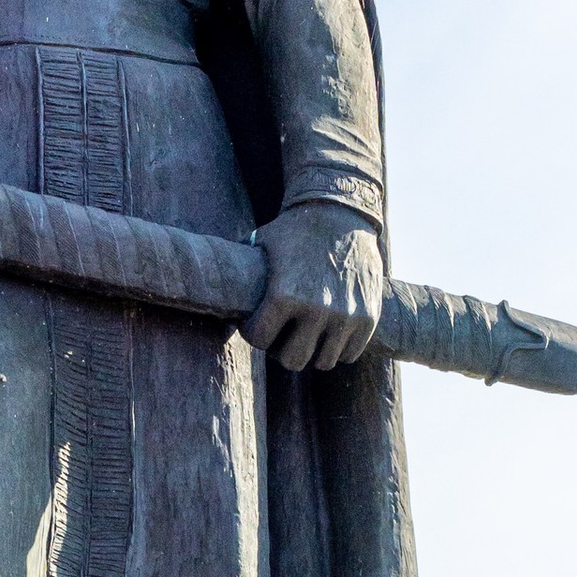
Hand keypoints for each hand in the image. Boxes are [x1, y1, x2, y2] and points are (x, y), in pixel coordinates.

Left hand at [250, 202, 383, 370]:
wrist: (343, 214)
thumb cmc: (295, 230)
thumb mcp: (261, 245)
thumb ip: (241, 272)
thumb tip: (208, 289)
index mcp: (284, 295)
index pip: (260, 340)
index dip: (254, 332)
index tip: (257, 324)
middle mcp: (316, 310)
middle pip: (292, 360)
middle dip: (283, 348)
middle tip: (283, 333)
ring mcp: (345, 316)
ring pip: (323, 361)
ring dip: (312, 350)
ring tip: (307, 333)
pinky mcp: (368, 318)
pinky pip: (349, 354)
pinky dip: (338, 347)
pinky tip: (330, 331)